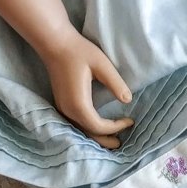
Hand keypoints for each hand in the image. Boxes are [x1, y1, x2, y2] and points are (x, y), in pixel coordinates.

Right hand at [43, 32, 133, 149]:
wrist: (56, 44)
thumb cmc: (80, 52)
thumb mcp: (102, 65)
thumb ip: (116, 84)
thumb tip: (128, 100)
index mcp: (79, 104)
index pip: (99, 126)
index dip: (116, 127)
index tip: (130, 121)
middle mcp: (68, 110)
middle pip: (88, 134)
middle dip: (106, 140)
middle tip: (121, 143)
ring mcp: (62, 108)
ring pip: (80, 130)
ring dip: (96, 136)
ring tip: (112, 139)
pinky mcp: (60, 103)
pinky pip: (75, 124)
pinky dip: (87, 130)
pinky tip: (95, 128)